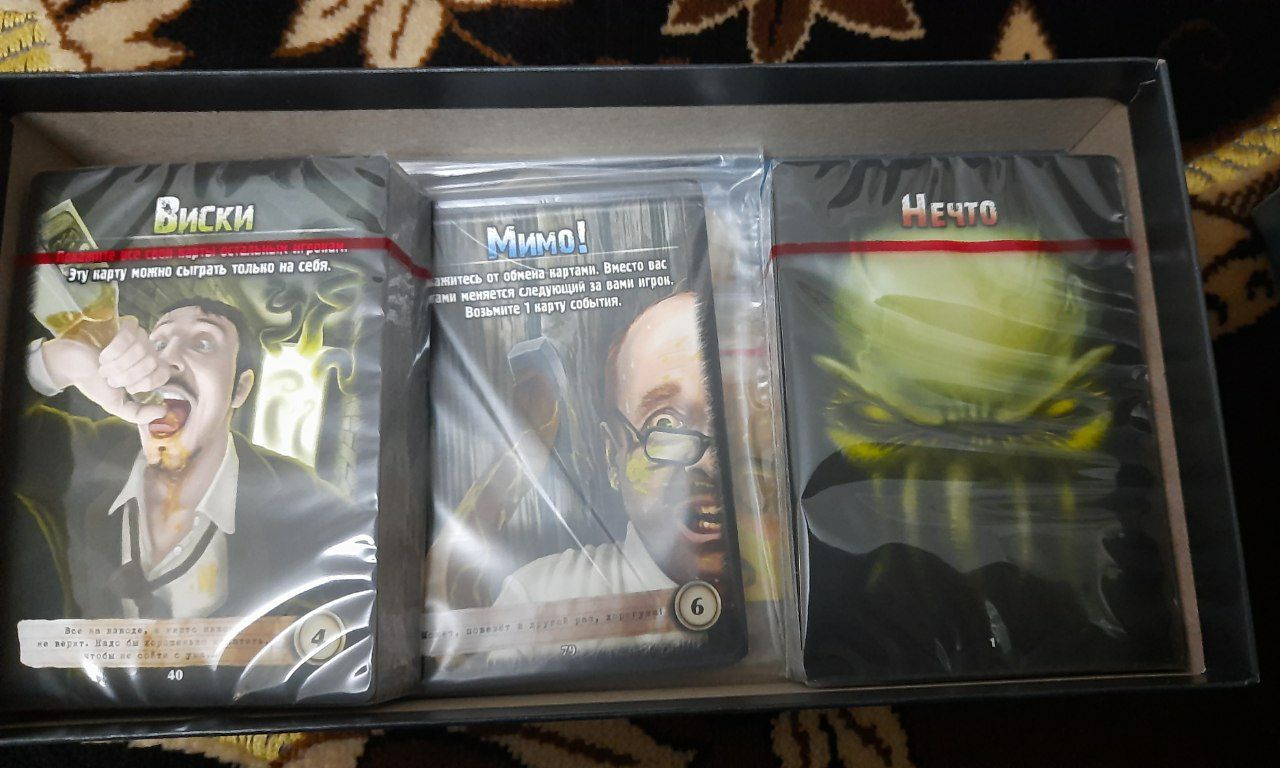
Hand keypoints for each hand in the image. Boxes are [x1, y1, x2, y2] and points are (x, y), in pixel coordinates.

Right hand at [41, 316, 168, 423]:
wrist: (71, 368)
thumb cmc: (95, 383)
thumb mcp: (117, 405)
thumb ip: (139, 413)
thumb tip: (164, 411)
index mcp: (150, 370)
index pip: (163, 374)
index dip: (144, 382)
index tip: (127, 387)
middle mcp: (148, 351)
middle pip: (151, 362)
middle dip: (127, 375)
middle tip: (111, 377)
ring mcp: (138, 335)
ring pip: (141, 349)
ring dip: (118, 364)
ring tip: (104, 367)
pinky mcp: (125, 324)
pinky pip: (129, 335)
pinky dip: (114, 349)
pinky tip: (104, 354)